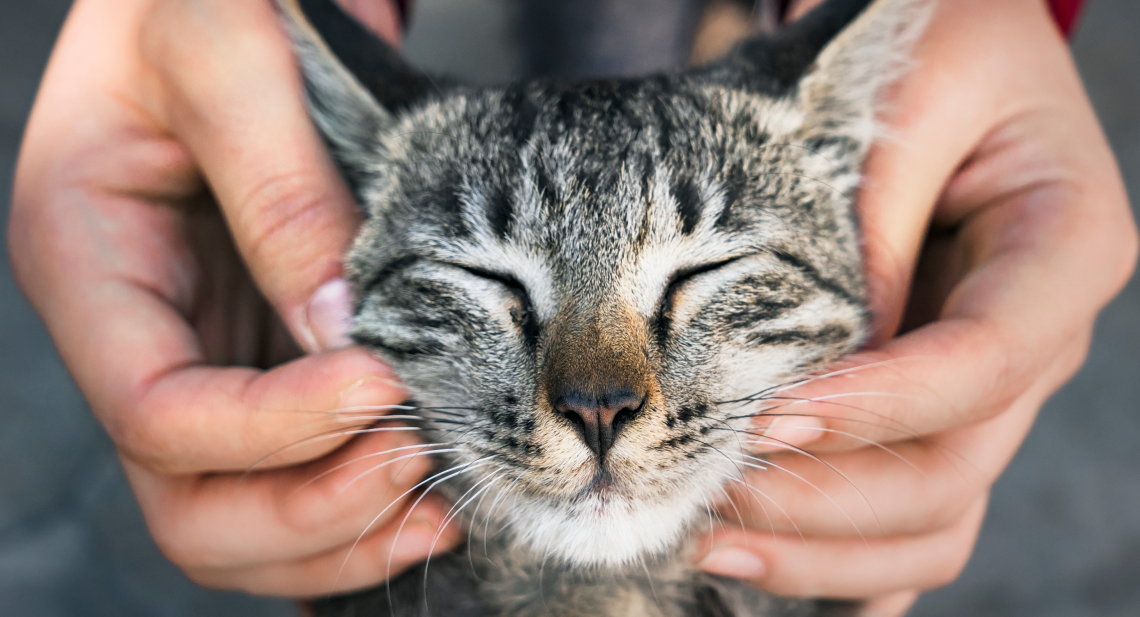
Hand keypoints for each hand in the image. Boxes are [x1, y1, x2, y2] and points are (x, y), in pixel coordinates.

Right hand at [9, 0, 457, 596]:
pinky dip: (360, 507)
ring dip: (339, 531)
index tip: (386, 385)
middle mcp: (138, 333)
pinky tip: (433, 491)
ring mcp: (203, 356)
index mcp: (87, 264)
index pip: (157, 411)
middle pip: (189, 502)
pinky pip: (295, 474)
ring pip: (240, 514)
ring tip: (440, 498)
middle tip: (420, 463)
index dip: (272, 430)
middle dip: (307, 509)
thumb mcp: (223, 52)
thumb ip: (277, 188)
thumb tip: (342, 333)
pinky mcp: (266, 358)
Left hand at [695, 0, 1137, 613]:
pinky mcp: (936, 407)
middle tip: (704, 493)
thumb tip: (813, 368)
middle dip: (826, 497)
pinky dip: (847, 560)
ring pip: (933, 517)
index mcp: (1064, 252)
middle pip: (952, 468)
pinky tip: (770, 574)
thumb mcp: (907, 94)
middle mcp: (1035, 338)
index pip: (983, 364)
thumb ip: (869, 221)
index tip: (767, 417)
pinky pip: (911, 516)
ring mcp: (988, 387)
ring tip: (707, 542)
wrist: (945, 39)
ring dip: (824, 550)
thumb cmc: (932, 44)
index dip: (879, 407)